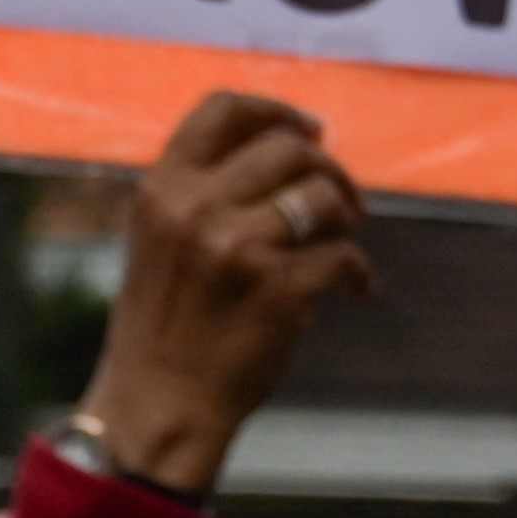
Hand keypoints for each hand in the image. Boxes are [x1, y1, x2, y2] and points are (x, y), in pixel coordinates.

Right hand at [75, 92, 372, 496]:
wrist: (159, 407)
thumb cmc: (163, 327)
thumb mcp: (159, 241)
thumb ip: (202, 192)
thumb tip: (286, 143)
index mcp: (162, 190)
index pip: (223, 110)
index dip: (276, 110)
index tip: (309, 129)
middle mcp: (195, 210)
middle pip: (288, 148)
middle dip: (327, 169)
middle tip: (340, 199)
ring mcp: (237, 249)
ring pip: (321, 196)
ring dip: (345, 215)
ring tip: (343, 237)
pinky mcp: (279, 290)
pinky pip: (344, 256)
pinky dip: (357, 273)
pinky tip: (353, 289)